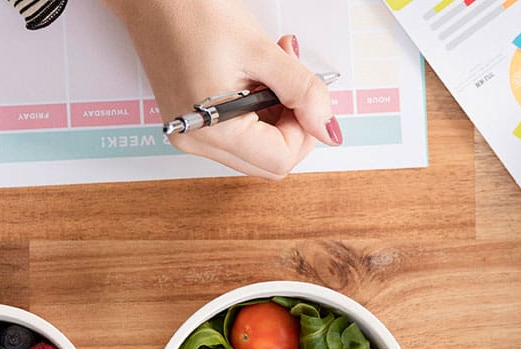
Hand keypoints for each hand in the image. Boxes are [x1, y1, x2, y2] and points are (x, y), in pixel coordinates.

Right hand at [103, 0, 338, 179]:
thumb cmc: (193, 12)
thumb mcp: (262, 51)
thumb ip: (303, 92)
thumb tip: (329, 130)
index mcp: (212, 130)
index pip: (280, 159)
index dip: (305, 129)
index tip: (308, 94)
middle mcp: (197, 141)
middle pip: (269, 161)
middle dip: (293, 123)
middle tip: (293, 80)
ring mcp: (191, 132)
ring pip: (257, 147)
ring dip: (276, 113)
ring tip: (271, 69)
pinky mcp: (191, 120)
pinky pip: (238, 132)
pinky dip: (257, 109)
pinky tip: (255, 76)